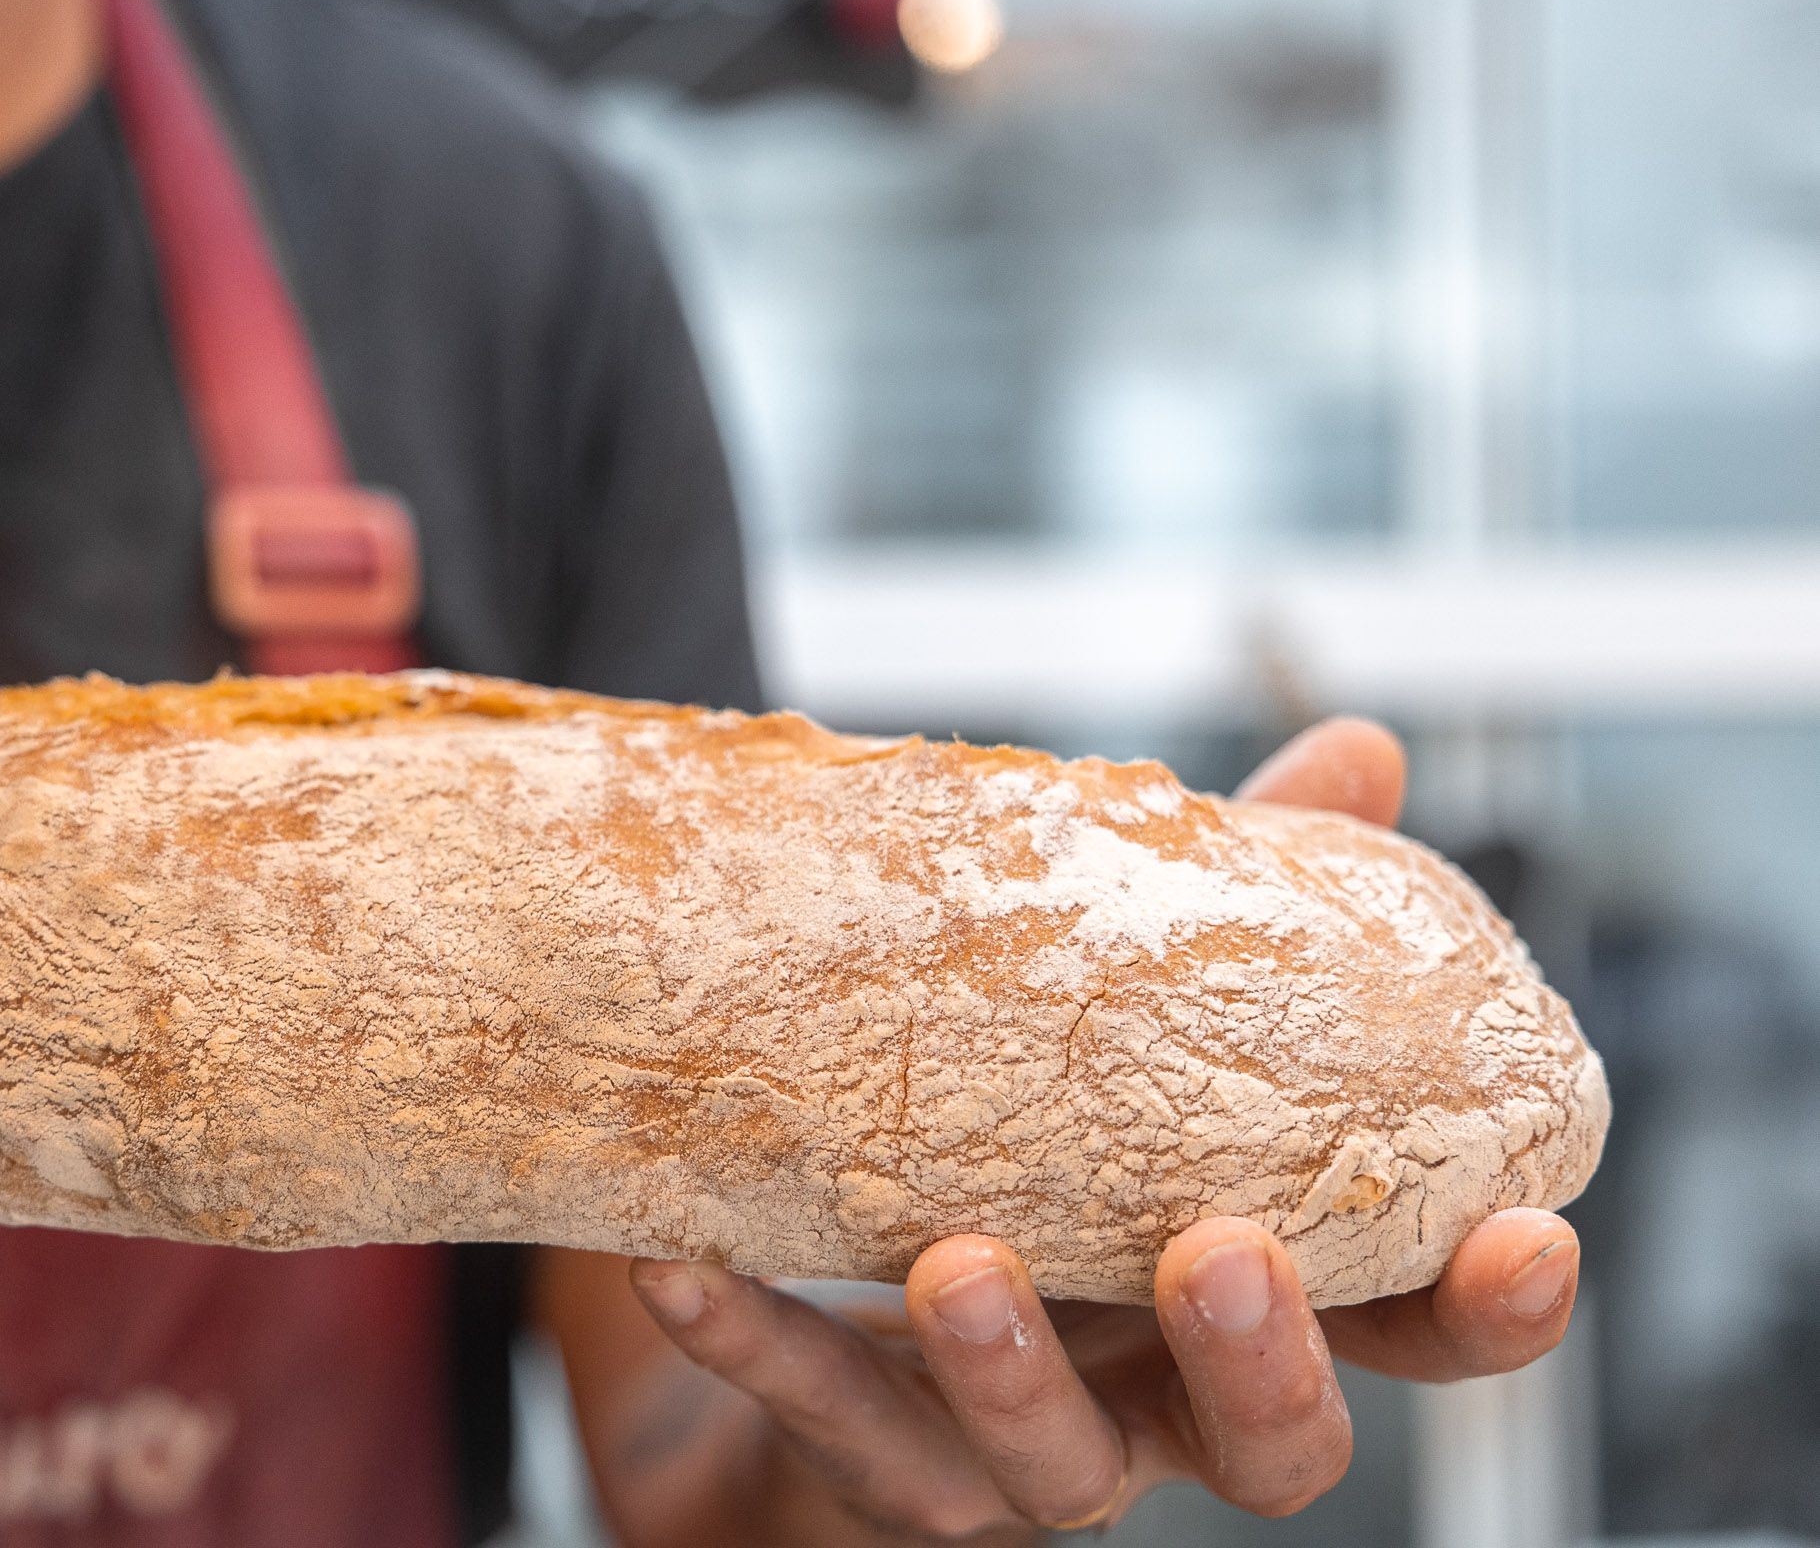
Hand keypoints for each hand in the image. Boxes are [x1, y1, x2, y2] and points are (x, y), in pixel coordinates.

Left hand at [585, 719, 1580, 1541]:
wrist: (800, 1315)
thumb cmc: (1010, 1150)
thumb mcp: (1122, 1021)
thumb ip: (1239, 906)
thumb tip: (1358, 750)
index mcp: (1245, 1292)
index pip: (1408, 1331)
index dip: (1481, 1309)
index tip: (1529, 1238)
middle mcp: (1153, 1397)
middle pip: (1271, 1448)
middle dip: (1260, 1365)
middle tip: (1217, 1256)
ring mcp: (1012, 1449)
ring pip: (1051, 1466)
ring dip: (1006, 1369)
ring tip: (953, 1261)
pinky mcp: (865, 1463)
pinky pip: (818, 1419)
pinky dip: (759, 1343)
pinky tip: (686, 1264)